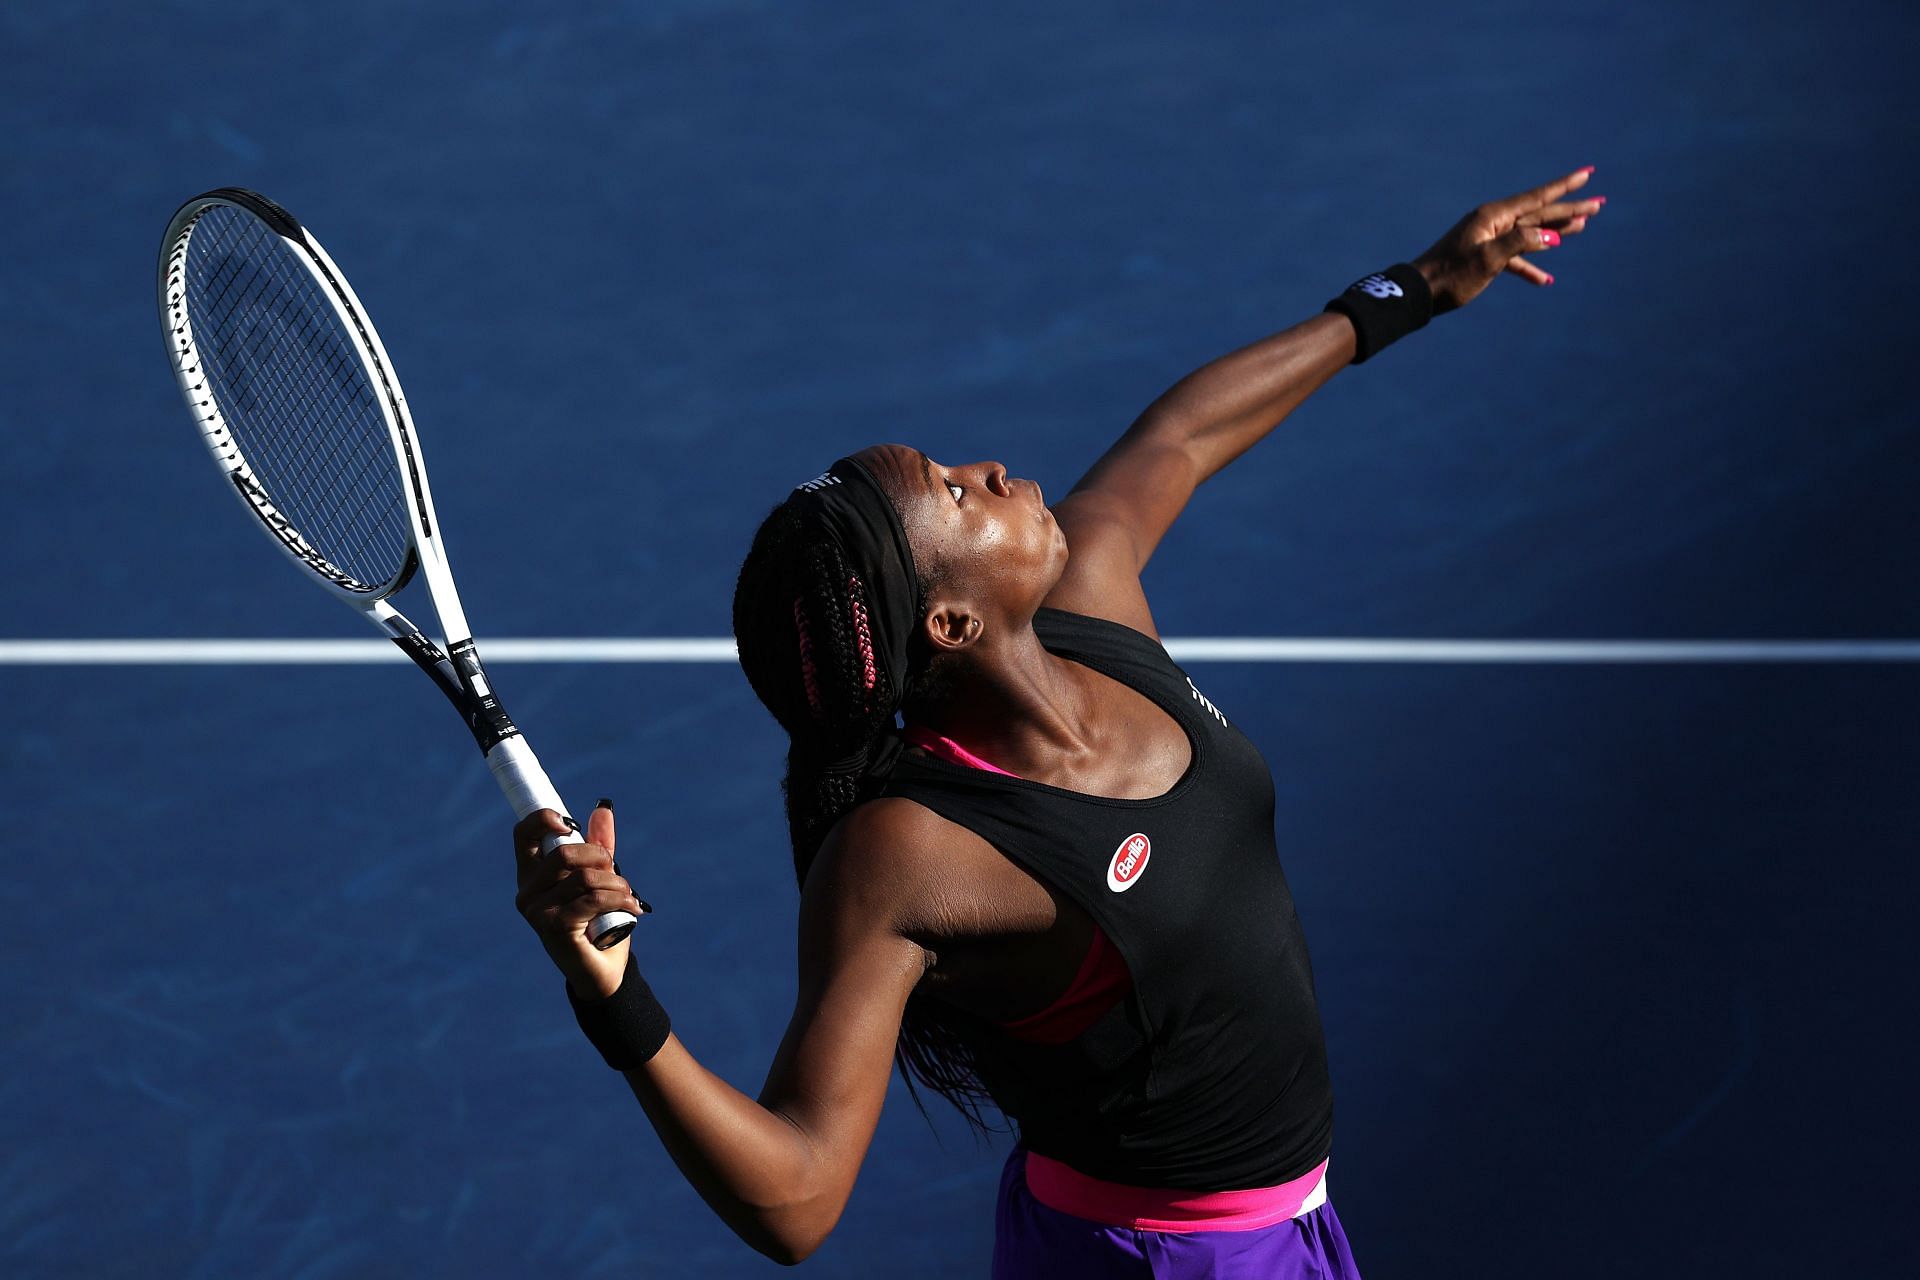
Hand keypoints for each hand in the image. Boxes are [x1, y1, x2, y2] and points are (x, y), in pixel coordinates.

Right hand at [513, 803, 642, 998]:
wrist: (602, 969)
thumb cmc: (597, 921)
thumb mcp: (599, 877)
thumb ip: (599, 845)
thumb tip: (603, 808)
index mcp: (531, 875)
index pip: (523, 834)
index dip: (544, 819)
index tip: (570, 824)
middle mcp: (526, 893)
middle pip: (564, 853)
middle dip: (600, 857)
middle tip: (617, 872)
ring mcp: (536, 912)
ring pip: (585, 877)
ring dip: (617, 882)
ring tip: (629, 894)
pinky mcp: (555, 928)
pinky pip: (594, 899)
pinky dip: (620, 899)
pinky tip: (633, 907)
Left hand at [1412, 166, 1605, 312]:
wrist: (1418, 293)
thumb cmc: (1451, 276)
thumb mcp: (1488, 260)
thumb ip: (1520, 243)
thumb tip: (1551, 237)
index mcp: (1494, 216)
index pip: (1538, 197)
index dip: (1565, 186)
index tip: (1588, 173)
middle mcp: (1493, 222)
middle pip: (1539, 213)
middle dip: (1569, 208)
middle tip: (1599, 203)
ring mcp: (1488, 238)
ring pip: (1530, 233)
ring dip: (1556, 231)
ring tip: (1583, 226)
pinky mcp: (1483, 257)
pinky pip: (1513, 258)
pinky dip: (1529, 267)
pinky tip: (1545, 280)